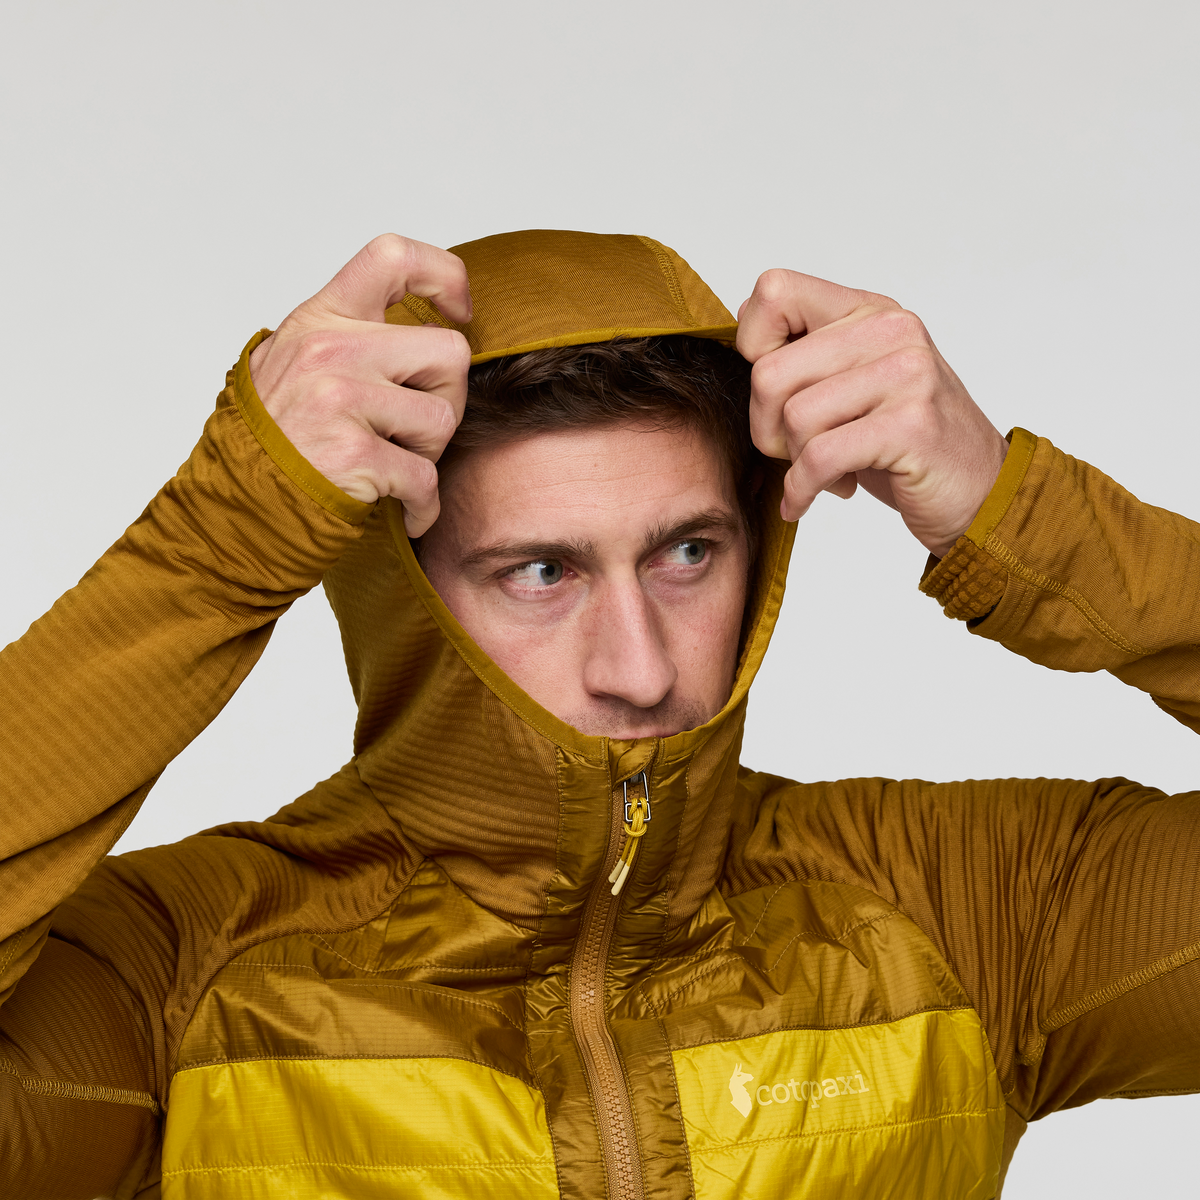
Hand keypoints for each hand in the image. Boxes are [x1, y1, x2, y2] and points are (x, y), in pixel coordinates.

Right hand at [249, 234, 471, 534]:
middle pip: (450, 352)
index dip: (445, 276)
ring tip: (394, 464)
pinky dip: (422, 504)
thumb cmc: (276, 439)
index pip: (394, 256)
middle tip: (416, 428)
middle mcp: (330, 349)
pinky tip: (405, 509)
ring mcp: (340, 398)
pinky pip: (425, 478)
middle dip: (447, 397)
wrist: (234, 504)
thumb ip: (354, 338)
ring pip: (444, 418)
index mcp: (322, 318)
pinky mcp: (353, 452)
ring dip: (429, 453)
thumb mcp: (299, 362)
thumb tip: (432, 323)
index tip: (458, 312)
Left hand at [736, 270, 1007, 557]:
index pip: (772, 291)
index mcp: (868, 310)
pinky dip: (802, 489)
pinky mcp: (911, 424)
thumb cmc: (904, 445)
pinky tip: (810, 499)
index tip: (776, 392)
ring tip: (824, 471)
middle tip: (796, 451)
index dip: (752, 347)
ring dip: (794, 461)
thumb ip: (806, 355)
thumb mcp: (854, 385)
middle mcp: (890, 330)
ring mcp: (906, 374)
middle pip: (769, 373)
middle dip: (767, 428)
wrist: (980, 493)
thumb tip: (741, 324)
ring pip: (793, 418)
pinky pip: (819, 457)